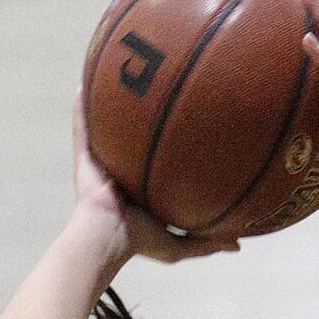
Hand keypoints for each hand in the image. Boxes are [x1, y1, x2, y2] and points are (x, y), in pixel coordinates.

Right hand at [72, 97, 239, 263]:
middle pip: (133, 137)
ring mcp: (103, 162)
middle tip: (159, 85)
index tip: (190, 121)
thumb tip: (238, 246)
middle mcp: (122, 170)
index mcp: (142, 186)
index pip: (158, 159)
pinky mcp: (85, 159)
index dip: (171, 141)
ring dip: (110, 103)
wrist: (108, 238)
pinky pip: (83, 128)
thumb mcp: (179, 245)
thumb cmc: (140, 242)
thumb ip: (207, 242)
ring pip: (107, 127)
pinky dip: (81, 108)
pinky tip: (83, 84)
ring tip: (118, 72)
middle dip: (142, 114)